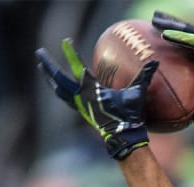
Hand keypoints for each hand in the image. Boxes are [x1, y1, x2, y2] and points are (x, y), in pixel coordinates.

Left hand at [36, 39, 156, 158]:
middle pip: (59, 79)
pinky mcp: (81, 111)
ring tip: (43, 67)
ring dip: (50, 77)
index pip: (78, 68)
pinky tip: (56, 86)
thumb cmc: (129, 115)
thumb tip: (155, 62)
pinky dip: (59, 90)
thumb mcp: (136, 93)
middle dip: (49, 65)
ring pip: (59, 89)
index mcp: (91, 90)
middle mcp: (81, 97)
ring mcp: (79, 105)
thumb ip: (144, 76)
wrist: (122, 137)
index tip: (65, 42)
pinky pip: (65, 98)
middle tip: (39, 53)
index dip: (72, 53)